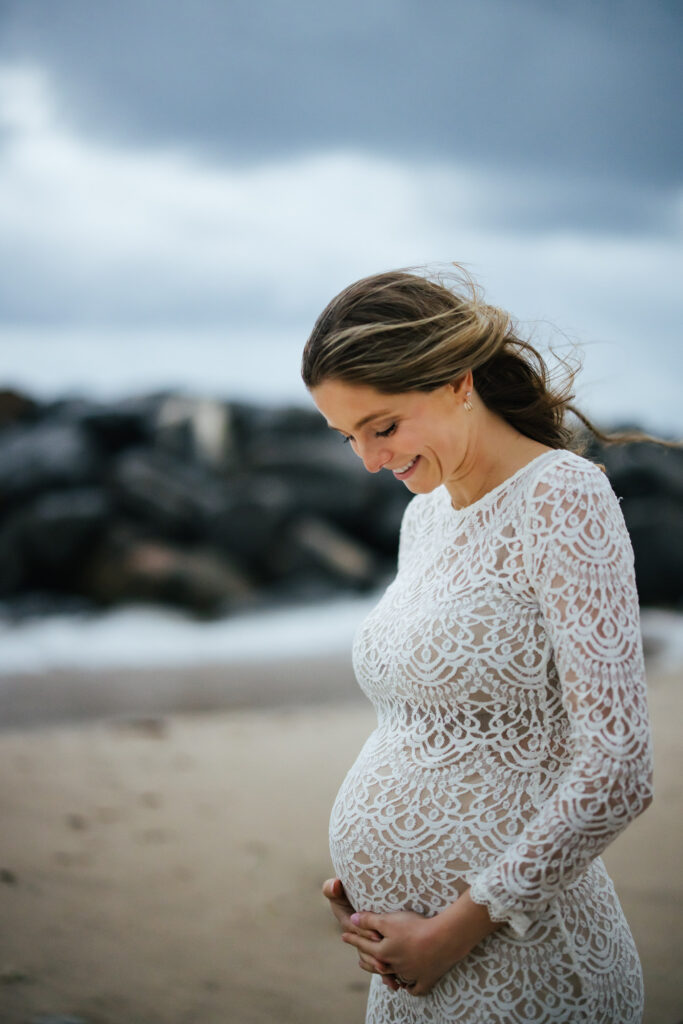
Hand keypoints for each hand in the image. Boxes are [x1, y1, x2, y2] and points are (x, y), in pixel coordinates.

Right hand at [322, 878, 398, 987]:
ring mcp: (367, 943)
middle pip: (364, 950)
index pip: (356, 931)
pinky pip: (381, 962)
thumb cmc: (346, 890)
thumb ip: (332, 888)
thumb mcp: (337, 889)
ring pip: (372, 959)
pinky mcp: (378, 946)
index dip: (366, 934)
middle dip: (374, 958)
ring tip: (391, 977)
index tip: (378, 935)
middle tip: (384, 964)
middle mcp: (357, 936)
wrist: (363, 894)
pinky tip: (395, 981)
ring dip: (380, 970)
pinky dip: (387, 974)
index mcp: (347, 923)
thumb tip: (335, 885)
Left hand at [342, 891, 500, 996]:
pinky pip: (415, 988)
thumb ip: (369, 920)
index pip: (364, 946)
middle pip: (377, 965)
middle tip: (360, 959)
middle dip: (367, 961)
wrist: (443, 940)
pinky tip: (407, 987)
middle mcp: (395, 967)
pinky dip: (410, 988)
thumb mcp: (389, 921)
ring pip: (395, 977)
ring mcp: (411, 975)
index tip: (343, 936)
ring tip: (383, 971)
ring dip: (387, 975)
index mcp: (384, 953)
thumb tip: (352, 919)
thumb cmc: (414, 928)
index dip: (353, 939)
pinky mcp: (426, 978)